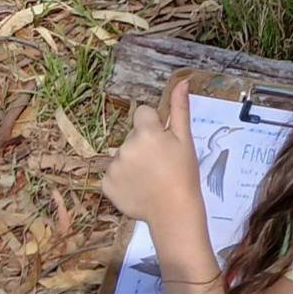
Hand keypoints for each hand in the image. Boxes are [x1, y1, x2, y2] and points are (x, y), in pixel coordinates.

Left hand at [101, 78, 203, 235]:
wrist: (173, 211)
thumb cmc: (184, 174)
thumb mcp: (185, 140)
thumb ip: (180, 109)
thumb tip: (182, 82)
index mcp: (146, 132)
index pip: (142, 114)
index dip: (153, 126)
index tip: (162, 142)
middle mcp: (126, 146)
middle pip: (132, 136)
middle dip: (143, 145)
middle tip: (160, 163)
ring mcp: (114, 166)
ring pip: (122, 154)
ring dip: (133, 162)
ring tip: (150, 178)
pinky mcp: (106, 184)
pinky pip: (113, 173)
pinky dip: (123, 179)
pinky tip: (138, 188)